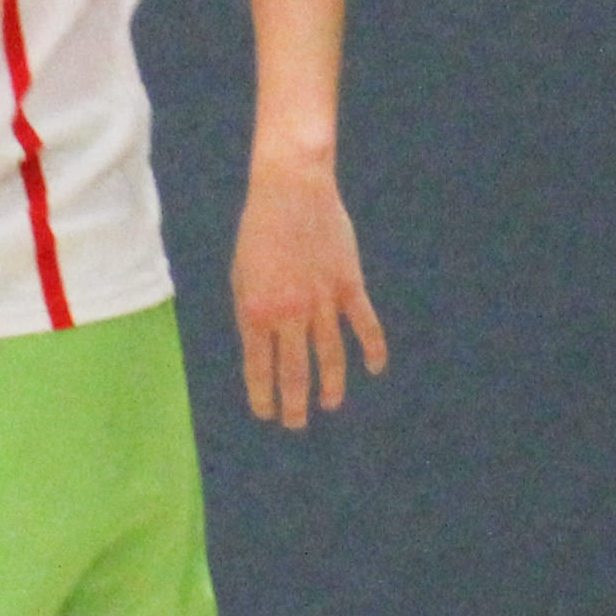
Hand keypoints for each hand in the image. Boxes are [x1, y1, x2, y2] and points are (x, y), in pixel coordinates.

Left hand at [230, 156, 388, 427]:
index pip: (259, 368)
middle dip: (295, 403)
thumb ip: (252, 313)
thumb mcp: (241, 276)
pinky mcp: (348, 286)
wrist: (290, 191)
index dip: (263, 395)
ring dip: (330, 386)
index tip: (266, 414)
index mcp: (255, 312)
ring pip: (330, 357)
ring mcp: (322, 302)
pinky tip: (374, 369)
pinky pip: (364, 326)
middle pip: (295, 372)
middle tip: (296, 424)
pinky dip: (373, 349)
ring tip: (329, 404)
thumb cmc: (258, 232)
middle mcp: (289, 314)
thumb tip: (263, 347)